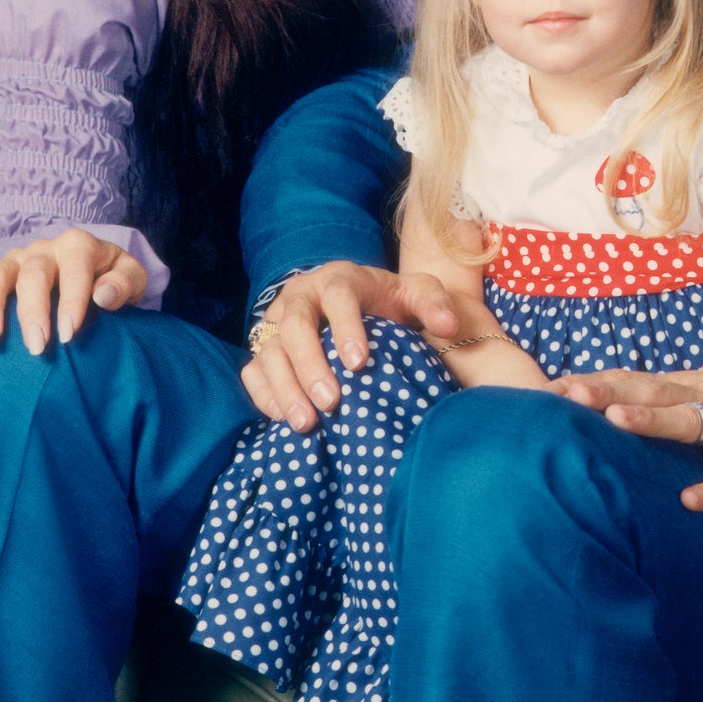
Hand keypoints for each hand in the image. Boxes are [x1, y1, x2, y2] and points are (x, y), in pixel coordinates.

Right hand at [0, 228, 147, 353]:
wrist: (95, 272)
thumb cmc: (112, 280)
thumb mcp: (131, 277)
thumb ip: (125, 283)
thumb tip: (104, 296)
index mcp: (79, 245)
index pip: (75, 269)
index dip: (72, 301)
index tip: (69, 334)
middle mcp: (44, 248)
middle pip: (33, 274)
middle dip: (33, 311)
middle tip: (36, 347)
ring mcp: (16, 260)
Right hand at [243, 262, 460, 432]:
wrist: (353, 302)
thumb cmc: (387, 301)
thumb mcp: (415, 293)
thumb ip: (434, 304)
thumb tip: (449, 326)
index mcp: (339, 278)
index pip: (338, 296)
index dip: (346, 327)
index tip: (359, 364)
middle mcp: (301, 295)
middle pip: (296, 326)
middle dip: (311, 366)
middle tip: (331, 403)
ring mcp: (277, 321)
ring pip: (270, 351)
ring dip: (285, 388)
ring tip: (306, 423)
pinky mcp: (263, 347)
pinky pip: (253, 370)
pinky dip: (264, 395)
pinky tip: (283, 419)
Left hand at [551, 355, 702, 511]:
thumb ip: (675, 408)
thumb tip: (624, 423)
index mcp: (693, 386)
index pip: (634, 380)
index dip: (593, 382)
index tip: (546, 387)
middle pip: (649, 391)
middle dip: (605, 393)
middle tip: (561, 393)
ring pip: (690, 419)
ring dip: (652, 421)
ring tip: (613, 423)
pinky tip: (690, 502)